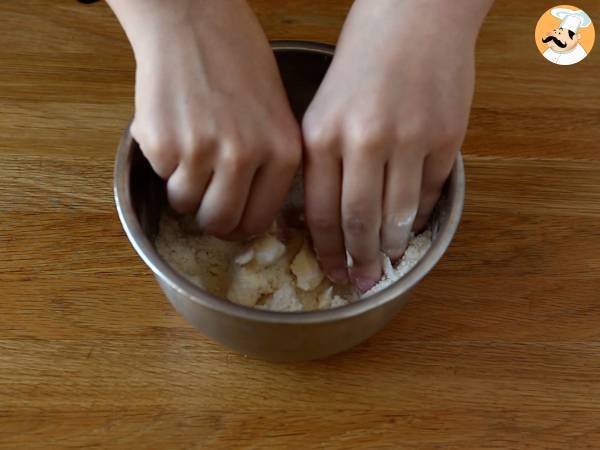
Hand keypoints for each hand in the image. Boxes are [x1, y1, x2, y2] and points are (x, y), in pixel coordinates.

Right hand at [108, 0, 300, 237]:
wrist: (193, 21)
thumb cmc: (238, 61)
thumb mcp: (276, 113)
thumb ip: (271, 163)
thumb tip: (252, 213)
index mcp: (283, 152)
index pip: (258, 220)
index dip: (239, 225)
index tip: (229, 218)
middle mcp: (246, 156)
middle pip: (220, 222)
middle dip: (208, 217)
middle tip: (203, 197)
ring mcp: (202, 151)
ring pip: (184, 204)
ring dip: (182, 187)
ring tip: (189, 151)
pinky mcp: (164, 143)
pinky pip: (161, 175)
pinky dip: (163, 161)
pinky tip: (175, 126)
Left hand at [302, 0, 490, 290]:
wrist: (412, 18)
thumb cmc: (361, 62)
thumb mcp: (322, 108)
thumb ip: (322, 161)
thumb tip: (326, 219)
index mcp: (323, 135)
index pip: (321, 213)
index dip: (328, 251)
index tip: (333, 271)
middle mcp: (364, 141)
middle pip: (360, 222)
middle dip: (360, 260)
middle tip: (362, 281)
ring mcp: (409, 139)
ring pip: (399, 215)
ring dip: (393, 245)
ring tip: (387, 260)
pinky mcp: (446, 137)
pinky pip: (431, 192)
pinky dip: (419, 215)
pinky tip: (410, 226)